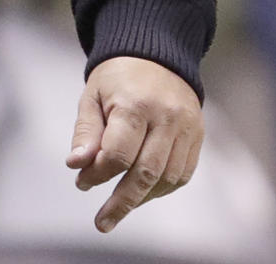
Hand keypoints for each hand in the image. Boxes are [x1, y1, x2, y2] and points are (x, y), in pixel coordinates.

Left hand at [67, 56, 203, 232]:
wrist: (156, 54)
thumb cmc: (116, 77)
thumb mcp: (92, 96)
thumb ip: (87, 132)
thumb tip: (77, 165)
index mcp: (135, 105)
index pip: (118, 154)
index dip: (97, 174)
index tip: (81, 183)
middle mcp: (166, 118)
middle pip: (145, 172)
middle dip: (122, 202)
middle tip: (102, 222)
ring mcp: (187, 128)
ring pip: (167, 178)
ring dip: (142, 198)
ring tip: (119, 206)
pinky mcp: (198, 136)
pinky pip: (182, 174)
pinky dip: (161, 189)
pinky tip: (142, 193)